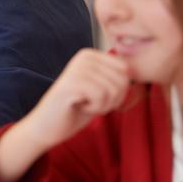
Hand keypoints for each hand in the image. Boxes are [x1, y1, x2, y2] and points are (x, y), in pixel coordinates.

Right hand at [0, 49, 128, 181]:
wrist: (47, 126)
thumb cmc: (75, 109)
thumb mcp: (99, 89)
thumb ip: (114, 77)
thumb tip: (135, 70)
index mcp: (90, 55)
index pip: (126, 70)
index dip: (119, 91)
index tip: (99, 96)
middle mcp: (84, 57)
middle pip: (122, 80)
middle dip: (112, 99)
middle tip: (91, 102)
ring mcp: (77, 68)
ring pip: (113, 90)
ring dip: (103, 105)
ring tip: (84, 104)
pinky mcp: (72, 83)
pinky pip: (101, 97)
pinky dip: (95, 108)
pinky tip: (79, 106)